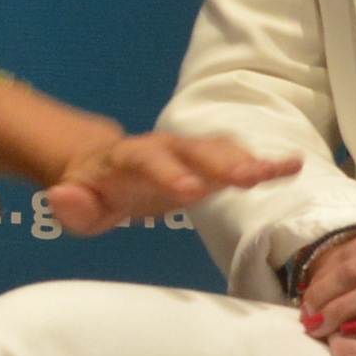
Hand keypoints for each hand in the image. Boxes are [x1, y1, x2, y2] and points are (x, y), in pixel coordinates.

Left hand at [42, 133, 298, 235]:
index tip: (189, 192)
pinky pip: (235, 159)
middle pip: (191, 151)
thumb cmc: (91, 192)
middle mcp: (162, 149)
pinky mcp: (207, 163)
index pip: (145, 162)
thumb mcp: (74, 206)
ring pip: (217, 151)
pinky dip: (262, 162)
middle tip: (247, 178)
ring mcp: (186, 153)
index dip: (167, 174)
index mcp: (126, 160)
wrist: (104, 167)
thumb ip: (70, 205)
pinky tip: (292, 165)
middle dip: (219, 163)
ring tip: (279, 170)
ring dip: (246, 160)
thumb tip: (63, 194)